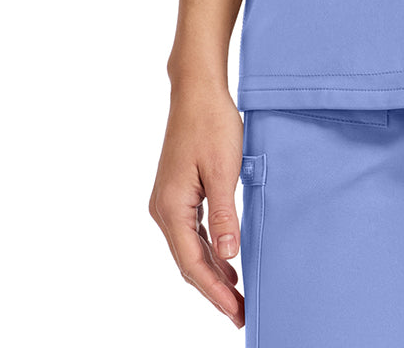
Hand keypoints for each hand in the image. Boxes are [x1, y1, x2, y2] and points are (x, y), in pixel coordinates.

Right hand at [148, 81, 244, 326]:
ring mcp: (169, 201)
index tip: (235, 311)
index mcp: (171, 208)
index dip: (215, 291)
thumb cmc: (211, 123)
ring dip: (212, 272)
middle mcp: (164, 209)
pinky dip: (209, 249)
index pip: (193, 263)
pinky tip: (226, 258)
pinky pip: (192, 231)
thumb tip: (228, 254)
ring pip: (190, 249)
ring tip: (236, 295)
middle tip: (239, 313)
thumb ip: (225, 213)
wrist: (197, 90)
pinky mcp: (178, 192)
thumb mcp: (223, 169)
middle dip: (214, 290)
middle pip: (189, 262)